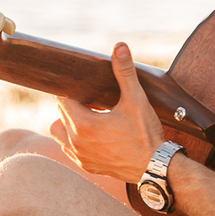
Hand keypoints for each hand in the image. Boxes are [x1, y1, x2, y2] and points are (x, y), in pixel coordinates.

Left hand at [50, 42, 166, 181]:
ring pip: (59, 133)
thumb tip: (119, 47)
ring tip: (90, 117)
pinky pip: (69, 150)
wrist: (156, 168)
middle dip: (73, 103)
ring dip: (69, 123)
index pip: (62, 99)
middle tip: (92, 98)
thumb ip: (125, 73)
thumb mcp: (136, 100)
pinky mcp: (87, 166)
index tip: (82, 85)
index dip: (72, 89)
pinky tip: (94, 135)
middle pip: (60, 114)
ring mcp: (80, 156)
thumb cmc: (146, 135)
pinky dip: (76, 140)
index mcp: (83, 124)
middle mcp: (76, 142)